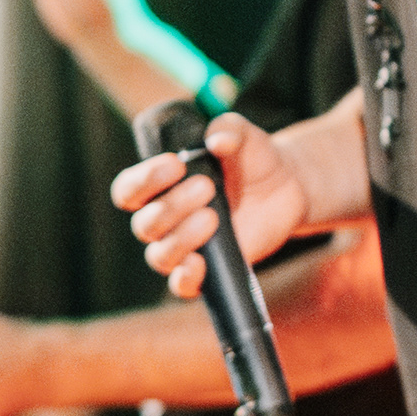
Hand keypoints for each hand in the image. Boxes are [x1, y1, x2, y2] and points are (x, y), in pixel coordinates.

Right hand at [112, 112, 308, 296]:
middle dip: (173, 205)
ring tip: (212, 217)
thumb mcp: (246, 137)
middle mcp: (165, 220)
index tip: (175, 164)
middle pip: (145, 224)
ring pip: (160, 255)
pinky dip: (185, 278)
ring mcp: (185, 246)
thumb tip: (217, 140)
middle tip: (207, 186)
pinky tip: (199, 263)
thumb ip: (229, 130)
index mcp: (161, 187)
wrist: (287, 185)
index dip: (144, 180)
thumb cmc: (254, 158)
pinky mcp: (208, 269)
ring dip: (181, 238)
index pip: (129, 190)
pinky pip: (182, 285)